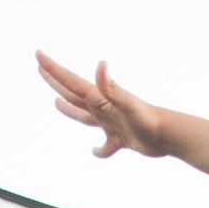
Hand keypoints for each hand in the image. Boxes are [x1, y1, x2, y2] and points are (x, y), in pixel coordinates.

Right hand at [38, 53, 170, 158]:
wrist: (170, 134)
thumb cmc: (149, 119)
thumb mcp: (127, 103)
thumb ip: (112, 88)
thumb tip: (101, 64)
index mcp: (100, 99)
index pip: (71, 82)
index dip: (53, 69)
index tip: (38, 55)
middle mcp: (103, 108)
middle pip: (73, 93)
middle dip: (56, 81)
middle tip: (41, 68)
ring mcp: (111, 123)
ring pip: (84, 116)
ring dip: (69, 109)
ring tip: (56, 104)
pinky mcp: (121, 139)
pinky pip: (106, 146)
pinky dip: (99, 150)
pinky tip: (95, 152)